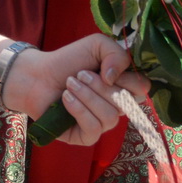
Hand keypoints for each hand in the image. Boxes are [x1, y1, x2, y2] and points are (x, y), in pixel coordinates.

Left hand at [3, 35, 151, 145]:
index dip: (128, 80)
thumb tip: (115, 79)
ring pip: (110, 117)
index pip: (142, 90)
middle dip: (99, 85)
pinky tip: (66, 99)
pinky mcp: (85, 137)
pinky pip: (94, 129)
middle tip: (80, 74)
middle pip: (126, 103)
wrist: (39, 75)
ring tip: (70, 85)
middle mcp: (116, 107)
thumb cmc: (69, 60)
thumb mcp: (97, 45)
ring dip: (86, 96)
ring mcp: (101, 123)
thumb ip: (116, 54)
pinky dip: (78, 109)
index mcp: (122, 86)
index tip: (106, 70)